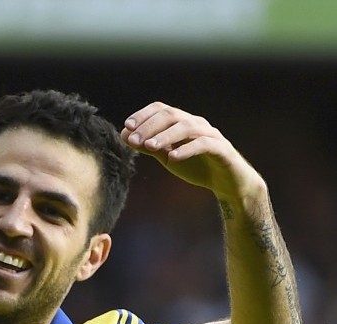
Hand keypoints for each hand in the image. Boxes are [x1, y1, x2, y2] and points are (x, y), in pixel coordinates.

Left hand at [121, 102, 264, 200]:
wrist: (228, 183)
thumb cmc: (197, 166)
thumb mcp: (167, 156)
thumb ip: (149, 146)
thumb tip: (125, 136)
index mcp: (183, 123)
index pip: (162, 109)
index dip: (143, 115)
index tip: (126, 126)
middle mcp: (197, 124)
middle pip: (172, 115)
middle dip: (150, 126)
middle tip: (132, 140)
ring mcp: (211, 135)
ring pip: (187, 127)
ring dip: (165, 136)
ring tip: (149, 146)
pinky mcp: (222, 150)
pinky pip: (204, 144)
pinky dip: (187, 149)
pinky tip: (172, 158)